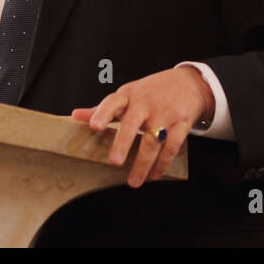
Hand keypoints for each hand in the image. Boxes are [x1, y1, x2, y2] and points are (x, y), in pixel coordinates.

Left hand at [71, 67, 213, 187]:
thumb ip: (103, 108)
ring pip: (153, 140)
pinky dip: (163, 163)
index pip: (112, 102)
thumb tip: (75, 115)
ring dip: (144, 163)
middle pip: (133, 123)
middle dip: (123, 142)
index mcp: (128, 95)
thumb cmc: (152, 91)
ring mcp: (165, 113)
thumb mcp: (127, 94)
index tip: (94, 126)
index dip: (102, 114)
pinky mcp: (181, 123)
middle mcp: (145, 104)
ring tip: (134, 181)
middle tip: (115, 161)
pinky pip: (172, 146)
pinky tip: (155, 174)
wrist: (188, 82)